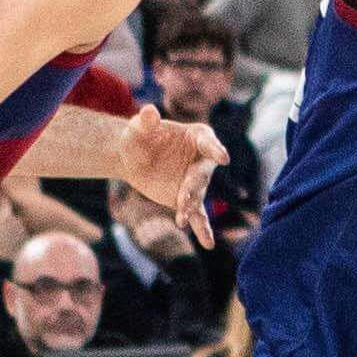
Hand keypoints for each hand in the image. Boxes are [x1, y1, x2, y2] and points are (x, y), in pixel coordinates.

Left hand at [120, 101, 224, 246]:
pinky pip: (199, 216)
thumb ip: (145, 121)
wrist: (133, 158)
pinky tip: (209, 244)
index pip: (209, 143)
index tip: (223, 158)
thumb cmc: (140, 137)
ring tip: (182, 220)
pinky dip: (204, 230)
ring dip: (191, 208)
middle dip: (193, 188)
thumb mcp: (138, 128)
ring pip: (198, 196)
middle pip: (202, 175)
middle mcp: (203, 160)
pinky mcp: (189, 200)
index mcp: (198, 137)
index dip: (215, 150)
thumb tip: (149, 112)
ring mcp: (197, 182)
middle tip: (182, 200)